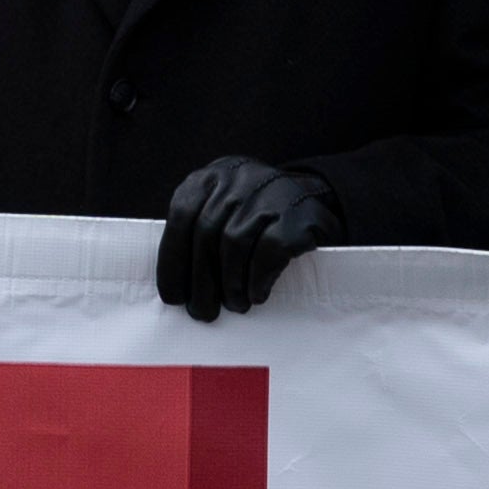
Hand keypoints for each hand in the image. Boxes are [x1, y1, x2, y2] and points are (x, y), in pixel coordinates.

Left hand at [154, 154, 334, 320]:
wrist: (316, 198)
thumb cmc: (257, 216)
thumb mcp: (223, 208)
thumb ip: (198, 233)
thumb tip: (178, 287)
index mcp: (212, 176)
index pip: (181, 216)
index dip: (172, 259)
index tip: (172, 296)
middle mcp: (238, 177)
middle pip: (207, 233)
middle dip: (201, 280)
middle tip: (202, 312)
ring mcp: (270, 190)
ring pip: (235, 242)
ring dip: (230, 283)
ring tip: (234, 305)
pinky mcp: (299, 212)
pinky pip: (269, 250)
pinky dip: (258, 278)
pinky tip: (256, 294)